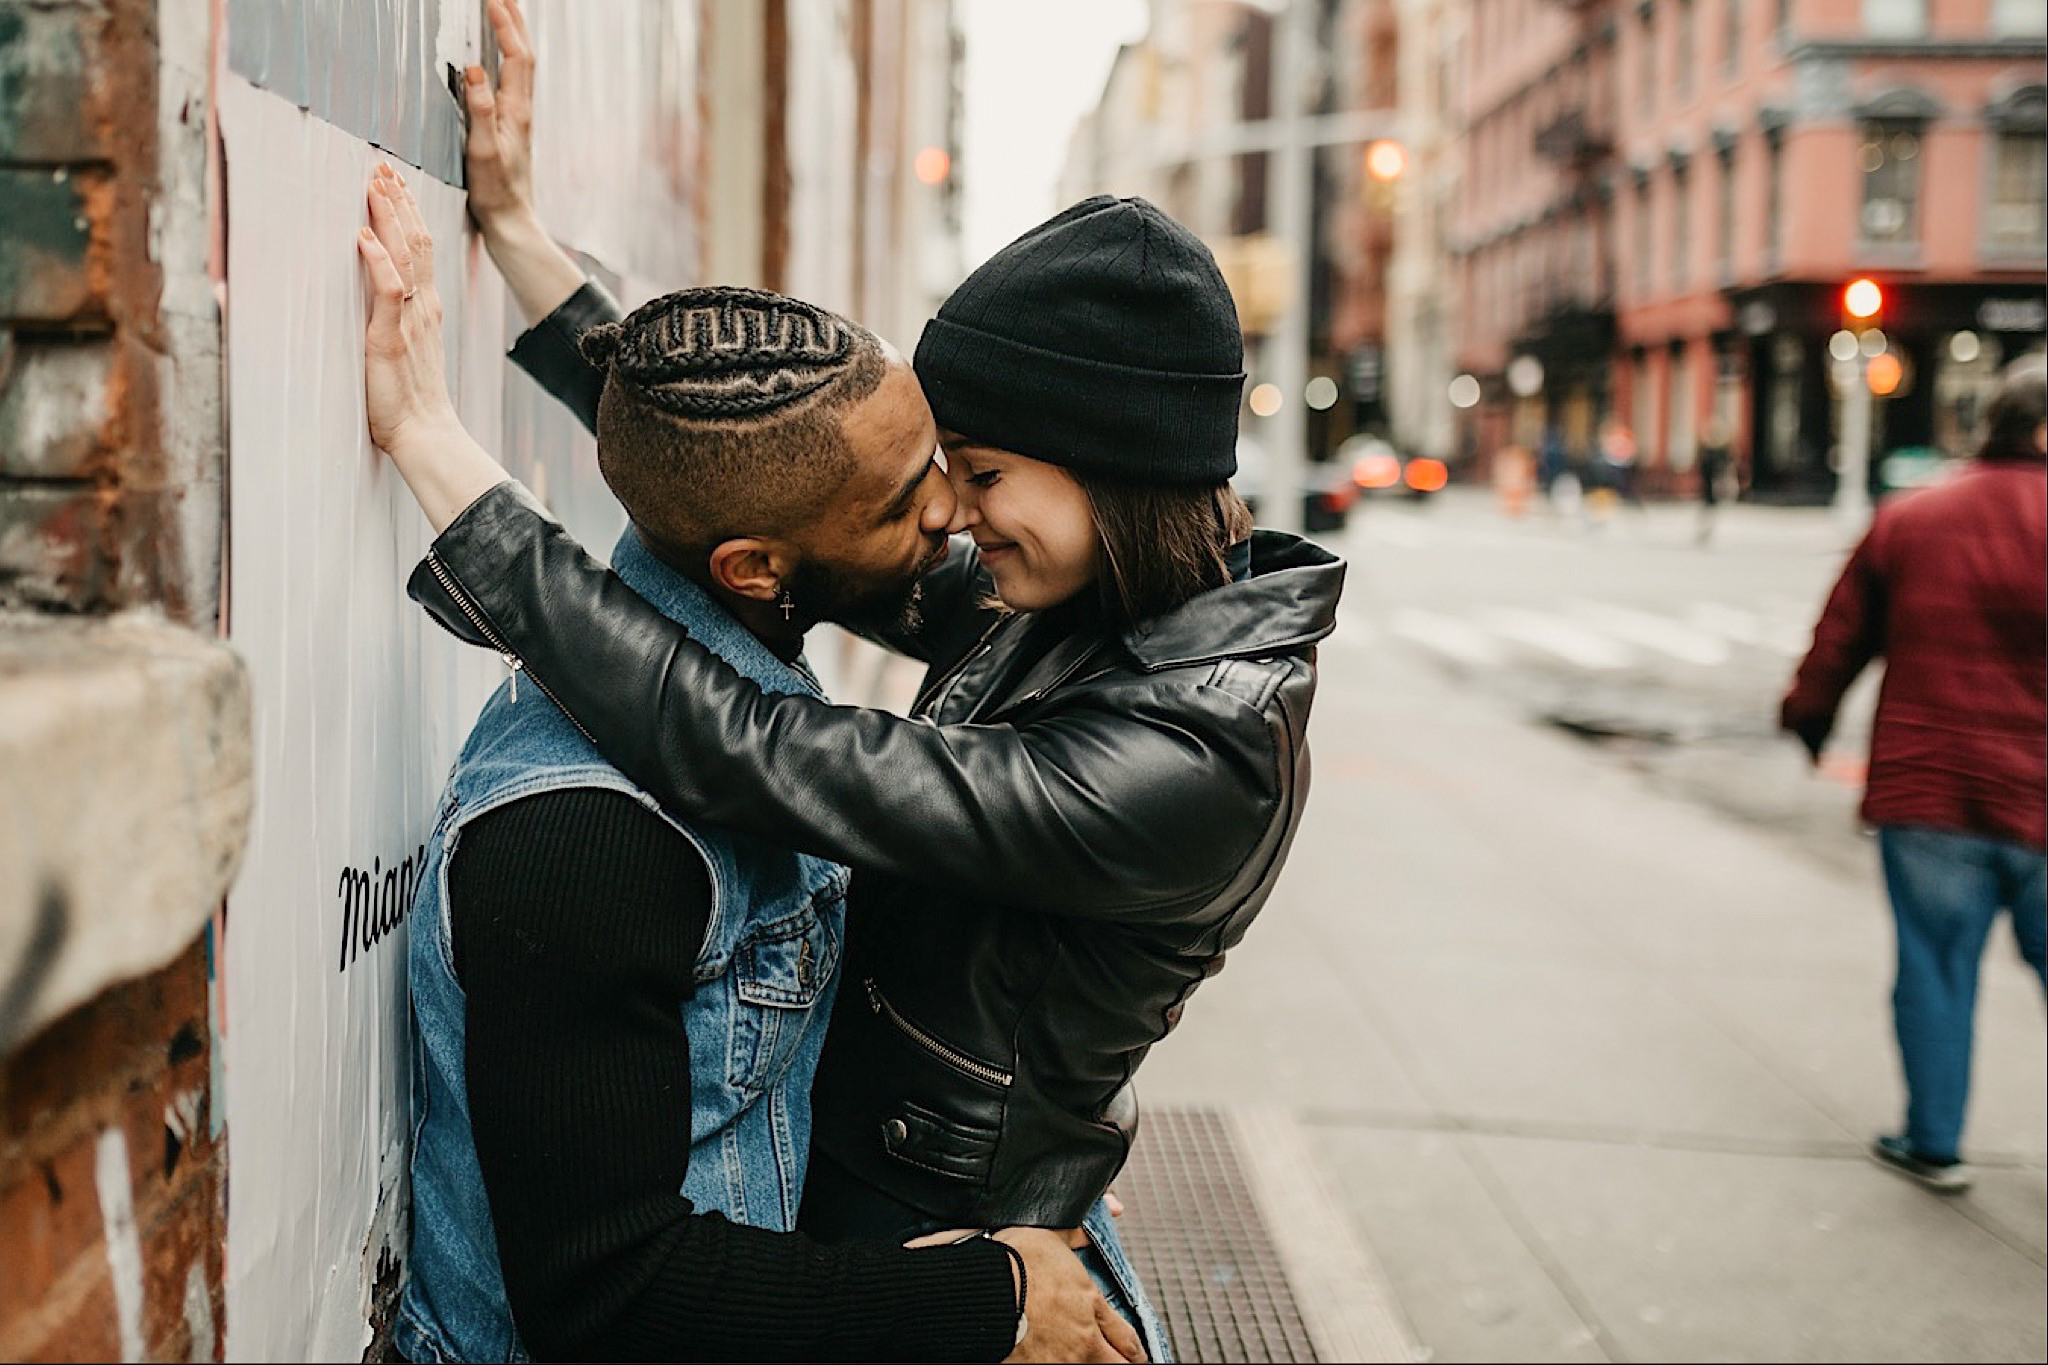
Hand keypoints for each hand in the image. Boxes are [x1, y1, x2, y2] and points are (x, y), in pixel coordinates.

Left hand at [357, 167, 503, 531]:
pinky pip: (389, 291)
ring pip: (405, 255)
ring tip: (376, 184)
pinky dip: (377, 261)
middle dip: (398, 201)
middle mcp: (422, 306)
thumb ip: (391, 320)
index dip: (406, 213)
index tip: (392, 182)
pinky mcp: (391, 337)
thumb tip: (378, 299)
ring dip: (389, 217)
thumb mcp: (400, 349)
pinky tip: (363, 237)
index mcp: (424, 308)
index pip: (419, 248)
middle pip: (415, 241)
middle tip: (383, 167)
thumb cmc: (408, 401)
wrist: (424, 434)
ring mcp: (409, 319)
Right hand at [463, 0, 537, 239]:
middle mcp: (522, 111)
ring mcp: (518, 118)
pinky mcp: (511, 128)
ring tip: (504, 13)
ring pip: (521, 67)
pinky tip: (500, 58)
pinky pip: (513, 81)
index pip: (515, 57)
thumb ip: (480, 110)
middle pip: (524, 55)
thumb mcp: (482, 151)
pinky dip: (508, 58)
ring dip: (514, 36)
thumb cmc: (495, 192)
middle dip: (515, 21)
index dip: (505, 26)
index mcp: (516, 112)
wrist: (510, 221)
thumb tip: (475, 70)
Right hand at [993, 1227, 1145, 1363]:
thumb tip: (1115, 1207)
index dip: (1135, 1350)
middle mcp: (1084, 1339)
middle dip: (1124, 1363)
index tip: (1136, 1354)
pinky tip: (1053, 1362)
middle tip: (1124, 1362)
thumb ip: (1083, 1231)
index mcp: (1091, 1304)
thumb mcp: (1052, 1236)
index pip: (1128, 1339)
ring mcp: (1062, 1360)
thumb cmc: (1014, 1261)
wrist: (983, 1290)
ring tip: (1088, 1361)